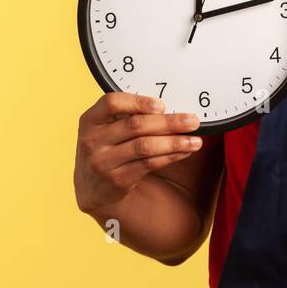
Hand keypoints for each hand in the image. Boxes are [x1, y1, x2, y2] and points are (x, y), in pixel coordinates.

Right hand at [73, 92, 203, 212]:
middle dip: (169, 122)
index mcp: (90, 119)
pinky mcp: (116, 179)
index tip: (162, 105)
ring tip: (195, 140)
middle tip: (193, 121)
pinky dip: (170, 156)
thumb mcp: (107, 128)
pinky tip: (184, 151)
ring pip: (145, 146)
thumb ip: (128, 116)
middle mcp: (92, 140)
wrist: (91, 185)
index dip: (138, 102)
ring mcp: (103, 161)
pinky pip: (149, 164)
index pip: (112, 103)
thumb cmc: (106, 147)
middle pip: (135, 125)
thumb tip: (170, 109)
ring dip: (174, 142)